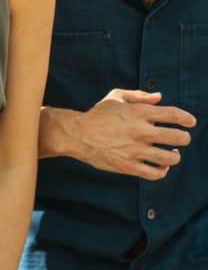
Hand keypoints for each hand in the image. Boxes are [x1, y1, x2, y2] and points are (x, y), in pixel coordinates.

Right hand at [39, 90, 195, 179]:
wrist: (78, 134)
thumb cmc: (98, 114)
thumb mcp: (117, 96)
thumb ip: (139, 96)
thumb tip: (159, 97)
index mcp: (138, 112)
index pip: (172, 114)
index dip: (186, 118)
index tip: (191, 122)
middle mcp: (140, 131)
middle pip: (176, 137)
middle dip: (184, 138)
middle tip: (183, 139)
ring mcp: (135, 150)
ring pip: (169, 157)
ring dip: (175, 156)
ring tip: (173, 154)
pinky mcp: (129, 166)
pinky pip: (155, 173)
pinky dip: (163, 171)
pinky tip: (162, 166)